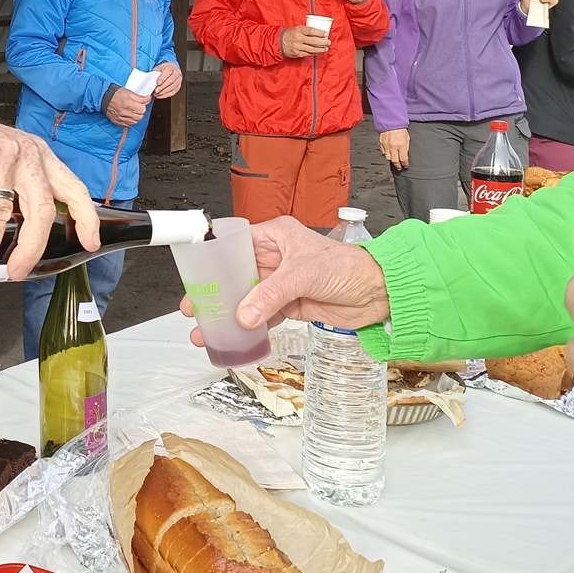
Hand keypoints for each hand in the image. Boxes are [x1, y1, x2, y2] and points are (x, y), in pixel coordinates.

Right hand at [0, 105, 97, 279]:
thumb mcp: (9, 163)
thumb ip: (21, 189)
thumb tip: (22, 236)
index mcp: (41, 158)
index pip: (74, 189)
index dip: (86, 218)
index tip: (89, 242)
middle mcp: (28, 155)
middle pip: (41, 211)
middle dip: (30, 248)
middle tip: (17, 270)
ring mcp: (4, 155)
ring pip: (1, 212)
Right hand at [105, 87, 150, 126]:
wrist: (104, 98)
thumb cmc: (116, 94)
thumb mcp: (129, 92)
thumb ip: (140, 97)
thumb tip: (148, 99)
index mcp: (128, 103)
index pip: (142, 109)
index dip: (143, 106)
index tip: (141, 104)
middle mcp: (124, 112)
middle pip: (140, 116)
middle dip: (140, 112)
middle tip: (137, 107)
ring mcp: (121, 118)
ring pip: (135, 122)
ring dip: (136, 117)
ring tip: (133, 111)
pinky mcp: (118, 122)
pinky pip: (129, 125)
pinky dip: (130, 121)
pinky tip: (129, 116)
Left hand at [153, 61, 182, 98]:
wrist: (170, 70)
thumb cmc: (163, 69)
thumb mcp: (158, 69)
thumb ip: (155, 73)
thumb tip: (150, 80)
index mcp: (171, 67)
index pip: (168, 72)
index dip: (163, 78)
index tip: (158, 83)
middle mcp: (176, 73)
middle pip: (171, 81)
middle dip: (163, 87)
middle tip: (156, 90)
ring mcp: (179, 80)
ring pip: (173, 87)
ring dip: (164, 92)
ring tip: (157, 93)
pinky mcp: (178, 86)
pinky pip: (173, 92)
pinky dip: (166, 95)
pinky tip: (160, 95)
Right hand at [179, 217, 389, 342]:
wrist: (379, 293)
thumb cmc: (350, 267)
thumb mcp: (304, 275)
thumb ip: (271, 295)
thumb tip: (244, 314)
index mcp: (274, 236)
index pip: (234, 244)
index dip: (213, 260)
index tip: (196, 276)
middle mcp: (275, 258)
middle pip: (236, 275)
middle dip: (215, 293)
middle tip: (194, 308)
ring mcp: (281, 283)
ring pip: (247, 298)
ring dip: (229, 314)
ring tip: (208, 330)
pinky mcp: (290, 304)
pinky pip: (263, 316)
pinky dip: (250, 327)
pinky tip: (237, 337)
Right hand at [279, 25, 329, 58]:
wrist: (278, 42)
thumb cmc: (289, 34)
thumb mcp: (297, 28)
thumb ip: (306, 30)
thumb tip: (319, 32)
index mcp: (298, 30)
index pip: (311, 31)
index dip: (320, 33)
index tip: (326, 34)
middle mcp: (298, 39)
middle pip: (313, 41)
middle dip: (322, 42)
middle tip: (328, 42)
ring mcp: (297, 47)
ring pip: (312, 49)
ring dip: (320, 49)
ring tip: (326, 48)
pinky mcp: (297, 53)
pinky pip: (308, 54)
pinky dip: (314, 53)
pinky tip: (319, 52)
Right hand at [378, 128, 410, 169]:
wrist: (391, 122)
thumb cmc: (400, 129)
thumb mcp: (407, 138)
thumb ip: (406, 147)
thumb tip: (405, 155)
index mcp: (401, 145)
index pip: (403, 159)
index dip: (405, 164)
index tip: (405, 166)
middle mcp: (393, 147)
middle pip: (395, 161)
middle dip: (398, 166)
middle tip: (399, 167)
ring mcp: (386, 146)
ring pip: (388, 158)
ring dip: (392, 160)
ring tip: (394, 161)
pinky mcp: (381, 144)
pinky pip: (383, 152)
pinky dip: (386, 154)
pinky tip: (389, 154)